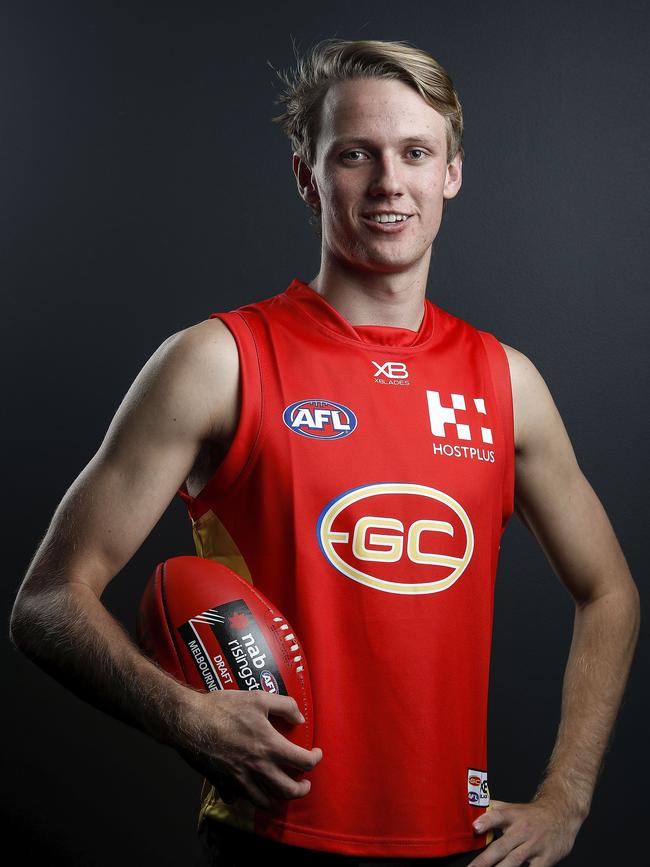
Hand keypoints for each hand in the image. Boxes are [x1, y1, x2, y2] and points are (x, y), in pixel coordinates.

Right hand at [171, 687, 322, 810]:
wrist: (189, 720)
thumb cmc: (223, 707)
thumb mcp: (259, 697)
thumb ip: (284, 706)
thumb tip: (300, 717)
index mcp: (269, 747)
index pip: (303, 763)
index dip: (315, 759)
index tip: (317, 754)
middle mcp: (257, 768)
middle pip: (287, 791)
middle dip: (301, 790)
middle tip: (304, 783)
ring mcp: (239, 779)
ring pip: (264, 802)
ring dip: (277, 799)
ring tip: (280, 790)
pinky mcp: (222, 783)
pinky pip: (237, 799)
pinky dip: (246, 798)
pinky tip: (248, 789)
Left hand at [467, 795, 583, 866]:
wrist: (561, 814)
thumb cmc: (531, 814)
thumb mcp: (512, 807)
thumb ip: (492, 809)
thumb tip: (471, 808)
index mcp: (512, 816)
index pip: (497, 815)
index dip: (486, 821)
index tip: (475, 827)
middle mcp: (522, 830)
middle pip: (502, 846)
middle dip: (485, 859)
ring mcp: (534, 845)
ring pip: (514, 860)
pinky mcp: (546, 858)